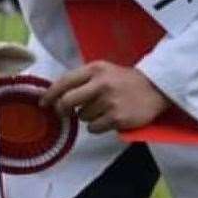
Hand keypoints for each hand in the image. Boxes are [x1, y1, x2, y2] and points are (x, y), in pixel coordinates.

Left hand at [40, 61, 169, 133]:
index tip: (43, 103)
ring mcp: (109, 101)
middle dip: (62, 110)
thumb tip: (57, 95)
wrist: (154, 88)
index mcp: (95, 69)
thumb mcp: (104, 71)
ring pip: (82, 116)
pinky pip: (93, 128)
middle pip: (67, 101)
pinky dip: (97, 126)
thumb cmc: (124, 81)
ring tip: (102, 109)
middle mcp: (101, 84)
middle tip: (65, 112)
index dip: (51, 94)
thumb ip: (83, 79)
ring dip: (87, 116)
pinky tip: (109, 118)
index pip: (65, 81)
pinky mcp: (117, 118)